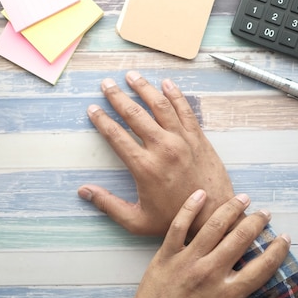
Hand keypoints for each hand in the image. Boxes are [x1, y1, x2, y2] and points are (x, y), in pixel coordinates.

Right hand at [78, 71, 234, 236]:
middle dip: (117, 97)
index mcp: (144, 167)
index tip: (93, 109)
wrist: (214, 216)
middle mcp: (162, 148)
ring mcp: (182, 140)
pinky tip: (166, 84)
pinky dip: (175, 95)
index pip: (116, 135)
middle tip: (106, 84)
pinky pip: (184, 110)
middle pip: (134, 114)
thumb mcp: (137, 221)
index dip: (102, 120)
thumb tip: (84, 192)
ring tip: (131, 76)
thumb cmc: (175, 220)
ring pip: (160, 105)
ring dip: (144, 88)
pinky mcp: (198, 138)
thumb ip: (108, 205)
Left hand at [108, 190, 292, 297]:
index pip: (261, 267)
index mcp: (226, 295)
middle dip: (256, 222)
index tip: (285, 238)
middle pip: (240, 239)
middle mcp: (210, 273)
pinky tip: (200, 193)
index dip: (277, 250)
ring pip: (214, 227)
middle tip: (265, 213)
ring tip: (244, 199)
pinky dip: (189, 208)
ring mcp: (187, 261)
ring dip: (231, 209)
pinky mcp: (166, 255)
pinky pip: (179, 226)